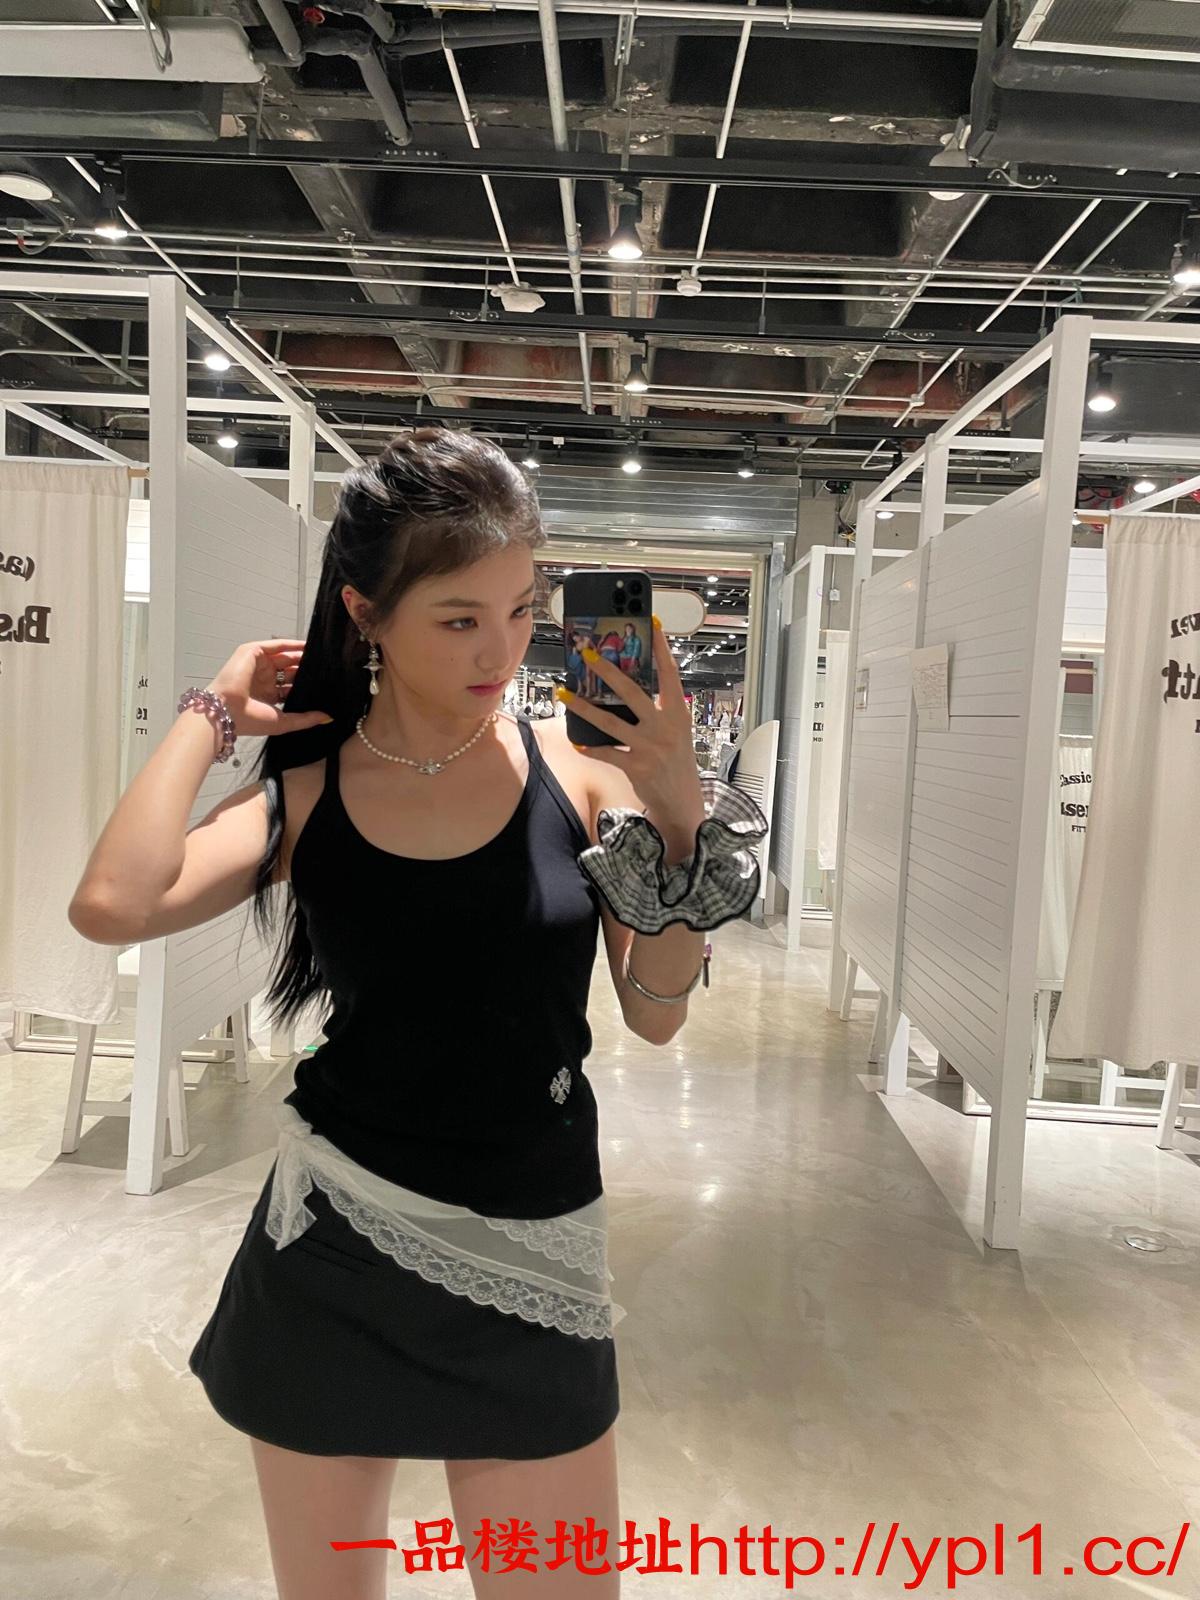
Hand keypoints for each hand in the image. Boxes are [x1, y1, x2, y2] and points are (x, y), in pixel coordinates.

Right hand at [207, 638, 332, 738]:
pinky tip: (308, 646)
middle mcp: (262, 680)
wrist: (226, 711)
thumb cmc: (250, 719)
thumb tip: (328, 717)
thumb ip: (306, 719)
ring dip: (301, 656)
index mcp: (267, 696)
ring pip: (284, 657)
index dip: (306, 685)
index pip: (290, 687)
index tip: (326, 684)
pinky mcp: (251, 652)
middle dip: (305, 669)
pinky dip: (292, 644)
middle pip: (289, 670)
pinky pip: (275, 645)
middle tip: (327, 668)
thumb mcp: (283, 722)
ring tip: (321, 656)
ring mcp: (257, 665)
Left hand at [557, 617, 704, 824]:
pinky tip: (576, 742)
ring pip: (610, 722)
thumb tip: (629, 685)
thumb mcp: (676, 730)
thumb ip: (660, 709)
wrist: (682, 802)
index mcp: (677, 712)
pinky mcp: (637, 767)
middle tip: (588, 654)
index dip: (661, 647)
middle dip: (607, 671)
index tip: (652, 623)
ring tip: (564, 694)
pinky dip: (590, 747)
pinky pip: (606, 753)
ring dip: (584, 707)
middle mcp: (665, 727)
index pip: (669, 673)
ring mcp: (650, 747)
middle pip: (632, 692)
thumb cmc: (676, 761)